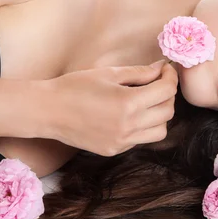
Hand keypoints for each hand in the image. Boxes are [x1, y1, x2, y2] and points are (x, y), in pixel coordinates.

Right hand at [42, 61, 177, 155]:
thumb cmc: (75, 86)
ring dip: (160, 115)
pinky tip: (129, 114)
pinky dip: (143, 127)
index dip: (170, 77)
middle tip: (158, 83)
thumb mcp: (109, 73)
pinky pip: (141, 139)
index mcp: (128, 103)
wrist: (47, 111)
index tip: (166, 70)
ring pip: (160, 131)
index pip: (166, 91)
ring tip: (147, 101)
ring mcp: (122, 141)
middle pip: (168, 112)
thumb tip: (161, 69)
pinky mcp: (114, 150)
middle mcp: (129, 126)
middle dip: (168, 95)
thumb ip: (140, 73)